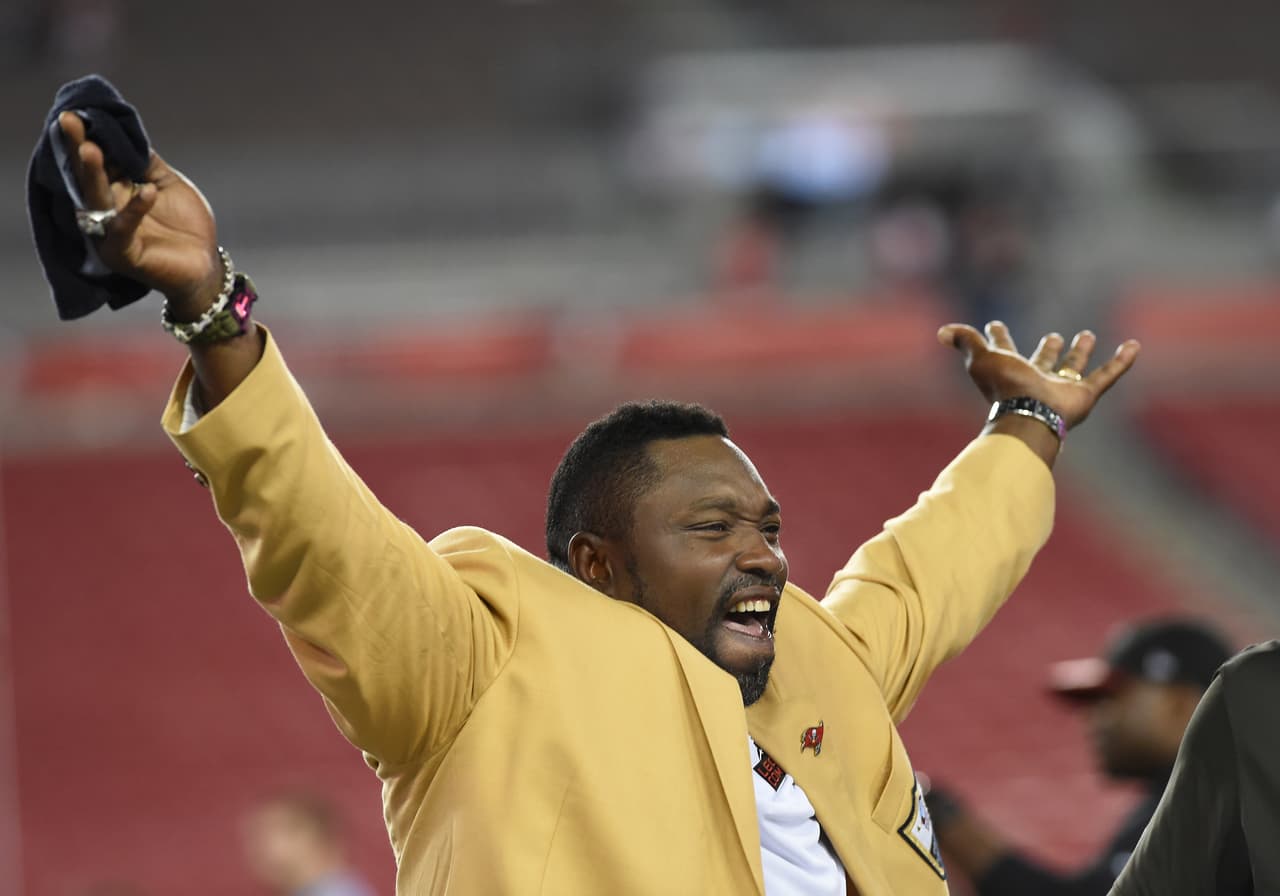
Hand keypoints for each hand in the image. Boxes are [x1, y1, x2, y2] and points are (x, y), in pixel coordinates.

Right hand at [58, 110, 221, 312]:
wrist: (205, 266)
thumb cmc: (186, 226)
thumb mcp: (168, 185)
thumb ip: (148, 163)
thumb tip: (128, 133)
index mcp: (116, 192)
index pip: (99, 161)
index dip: (90, 138)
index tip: (79, 113)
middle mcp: (107, 211)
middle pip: (89, 176)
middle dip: (80, 148)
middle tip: (71, 121)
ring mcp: (111, 234)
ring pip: (97, 200)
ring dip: (94, 174)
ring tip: (91, 149)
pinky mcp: (123, 254)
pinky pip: (122, 230)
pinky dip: (135, 210)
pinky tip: (149, 192)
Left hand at [938, 321, 1140, 428]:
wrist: (1030, 414)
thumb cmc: (1004, 386)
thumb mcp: (981, 358)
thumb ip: (965, 341)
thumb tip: (942, 331)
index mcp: (1009, 370)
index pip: (1002, 350)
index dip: (998, 337)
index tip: (994, 324)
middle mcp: (1034, 379)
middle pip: (1041, 362)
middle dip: (1046, 349)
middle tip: (1052, 336)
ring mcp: (1061, 388)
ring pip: (1072, 367)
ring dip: (1079, 353)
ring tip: (1086, 334)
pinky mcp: (1085, 395)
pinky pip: (1107, 375)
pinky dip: (1122, 362)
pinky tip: (1134, 345)